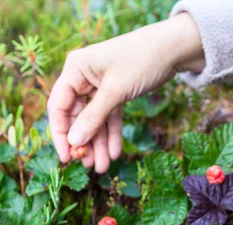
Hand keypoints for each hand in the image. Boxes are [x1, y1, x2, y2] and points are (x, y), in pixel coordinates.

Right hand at [48, 13, 204, 172]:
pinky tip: (115, 153)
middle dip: (84, 142)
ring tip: (103, 167)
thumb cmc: (141, 60)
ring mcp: (99, 86)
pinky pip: (110, 117)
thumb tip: (74, 141)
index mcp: (75, 69)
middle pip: (76, 116)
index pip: (58, 106)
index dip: (60, 133)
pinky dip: (112, 134)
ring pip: (94, 120)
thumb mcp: (115, 91)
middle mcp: (83, 77)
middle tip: (88, 166)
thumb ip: (93, 117)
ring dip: (98, 143)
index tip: (66, 157)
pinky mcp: (116, 93)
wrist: (174, 48)